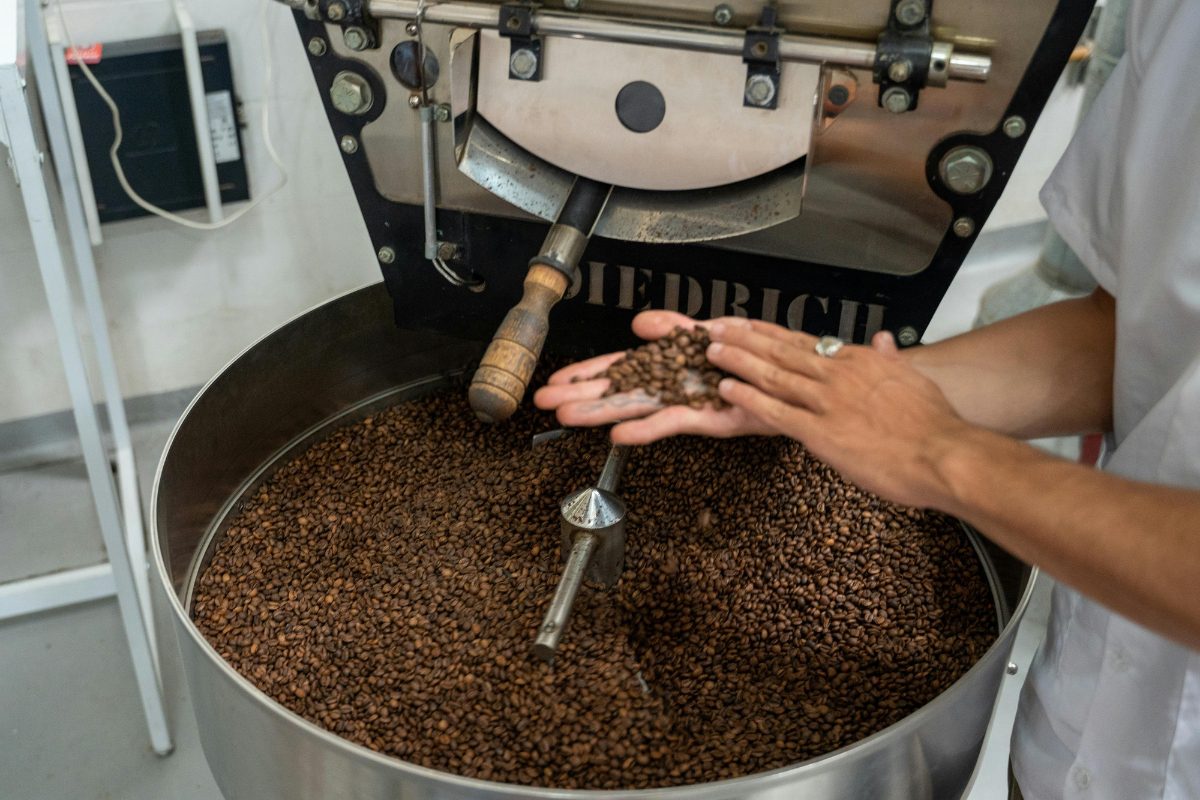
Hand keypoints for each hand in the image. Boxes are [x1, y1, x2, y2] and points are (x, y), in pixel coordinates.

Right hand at [533, 311, 775, 444]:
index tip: (557, 381)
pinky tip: (618, 435)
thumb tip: (639, 322)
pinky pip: (674, 423)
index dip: (588, 374)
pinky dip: (647, 429)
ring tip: (567, 416)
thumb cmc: (757, 355)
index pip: (620, 368)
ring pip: (638, 407)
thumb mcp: (712, 331)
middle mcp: (673, 387)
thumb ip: (675, 328)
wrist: (797, 374)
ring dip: (601, 413)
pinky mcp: (711, 418)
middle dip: (581, 395)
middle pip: (619, 390)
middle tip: (544, 401)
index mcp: (670, 365)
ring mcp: (688, 403)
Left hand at [706, 319, 969, 508]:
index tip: (748, 325)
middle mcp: (837, 376)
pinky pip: (776, 412)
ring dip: (738, 361)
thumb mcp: (914, 381)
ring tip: (711, 352)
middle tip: (717, 329)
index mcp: (858, 362)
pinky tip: (727, 390)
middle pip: (781, 352)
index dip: (771, 333)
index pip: (805, 342)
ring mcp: (826, 403)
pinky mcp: (820, 433)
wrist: (943, 453)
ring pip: (773, 375)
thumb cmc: (934, 424)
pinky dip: (749, 398)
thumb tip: (883, 340)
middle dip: (745, 340)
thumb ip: (891, 360)